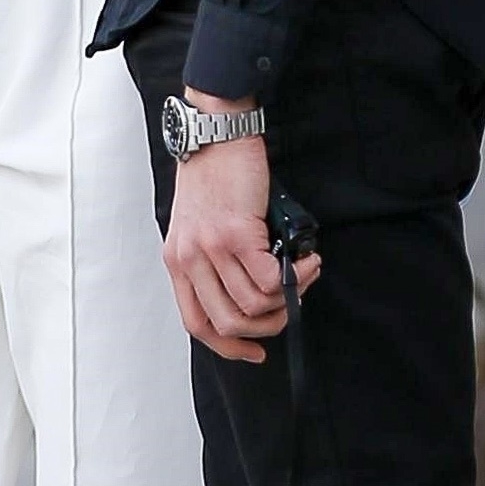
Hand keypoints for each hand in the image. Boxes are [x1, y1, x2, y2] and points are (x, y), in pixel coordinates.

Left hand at [163, 99, 321, 365]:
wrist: (216, 134)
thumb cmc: (213, 174)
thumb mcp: (199, 225)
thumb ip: (214, 261)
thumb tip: (254, 291)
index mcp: (177, 262)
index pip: (197, 323)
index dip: (228, 346)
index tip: (253, 351)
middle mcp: (189, 259)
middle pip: (227, 322)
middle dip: (266, 326)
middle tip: (289, 306)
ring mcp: (211, 248)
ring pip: (254, 304)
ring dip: (289, 298)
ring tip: (304, 274)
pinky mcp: (238, 233)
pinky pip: (271, 278)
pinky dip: (298, 276)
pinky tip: (307, 260)